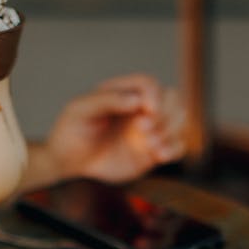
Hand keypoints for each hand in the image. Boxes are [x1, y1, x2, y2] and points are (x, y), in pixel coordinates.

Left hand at [23, 74, 185, 189]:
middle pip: (172, 99)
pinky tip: (160, 155)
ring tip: (150, 146)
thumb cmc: (71, 132)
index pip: (150, 85)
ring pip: (179, 121)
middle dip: (166, 114)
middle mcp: (140, 109)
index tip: (148, 112)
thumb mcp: (80, 110)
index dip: (155, 95)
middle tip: (144, 131)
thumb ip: (107, 100)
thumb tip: (137, 100)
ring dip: (171, 131)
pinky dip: (175, 149)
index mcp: (124, 92)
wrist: (69, 162)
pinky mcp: (152, 152)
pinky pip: (177, 146)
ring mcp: (148, 130)